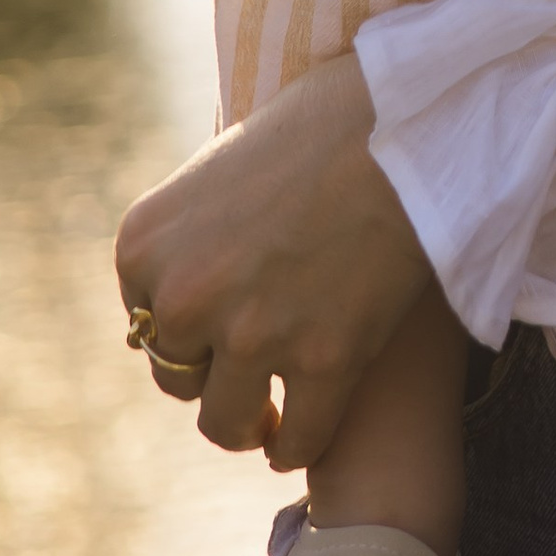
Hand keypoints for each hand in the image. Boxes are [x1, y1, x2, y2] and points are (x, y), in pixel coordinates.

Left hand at [115, 51, 432, 469]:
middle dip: (217, 366)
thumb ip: (201, 221)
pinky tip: (306, 428)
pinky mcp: (325, 359)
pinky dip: (301, 439)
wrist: (409, 116)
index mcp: (146, 242)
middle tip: (257, 356)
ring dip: (249, 418)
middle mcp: (184, 295)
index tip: (224, 320)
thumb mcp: (228, 159)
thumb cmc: (332, 116)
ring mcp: (253, 333)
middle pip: (180, 373)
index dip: (192, 321)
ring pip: (226, 421)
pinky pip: (300, 435)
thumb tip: (204, 259)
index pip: (149, 317)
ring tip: (271, 413)